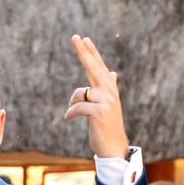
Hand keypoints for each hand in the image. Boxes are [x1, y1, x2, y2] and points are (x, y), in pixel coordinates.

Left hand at [63, 36, 128, 162]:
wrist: (114, 147)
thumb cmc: (107, 126)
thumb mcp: (108, 105)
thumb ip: (109, 87)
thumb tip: (112, 72)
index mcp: (110, 89)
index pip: (99, 66)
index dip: (91, 52)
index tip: (83, 39)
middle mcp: (110, 92)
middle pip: (93, 68)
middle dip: (84, 52)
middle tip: (75, 37)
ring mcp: (106, 101)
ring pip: (79, 92)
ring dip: (72, 103)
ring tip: (72, 113)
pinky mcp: (99, 112)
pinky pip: (77, 107)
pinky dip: (70, 113)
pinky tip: (69, 118)